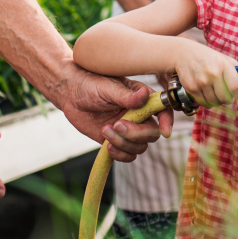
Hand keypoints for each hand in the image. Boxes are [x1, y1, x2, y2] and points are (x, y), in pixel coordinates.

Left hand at [48, 64, 173, 162]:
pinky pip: (127, 155)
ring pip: (140, 146)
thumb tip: (144, 95)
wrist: (70, 94)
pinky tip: (108, 146)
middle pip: (152, 133)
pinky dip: (120, 155)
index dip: (167, 121)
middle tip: (116, 125)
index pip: (162, 110)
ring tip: (105, 130)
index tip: (164, 131)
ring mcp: (128, 129)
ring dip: (124, 143)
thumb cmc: (90, 83)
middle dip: (136, 133)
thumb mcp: (108, 87)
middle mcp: (139, 115)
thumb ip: (126, 95)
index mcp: (141, 98)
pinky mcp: (116, 141)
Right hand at [176, 41, 237, 107]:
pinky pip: (204, 103)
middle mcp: (212, 74)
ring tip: (215, 92)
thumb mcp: (224, 58)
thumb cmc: (207, 57)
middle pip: (225, 99)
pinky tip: (206, 92)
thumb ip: (237, 71)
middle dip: (228, 99)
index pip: (236, 88)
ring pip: (215, 103)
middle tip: (226, 95)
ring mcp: (201, 82)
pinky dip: (207, 101)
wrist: (183, 54)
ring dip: (217, 100)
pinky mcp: (191, 89)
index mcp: (223, 65)